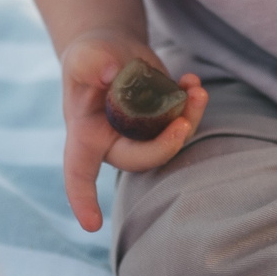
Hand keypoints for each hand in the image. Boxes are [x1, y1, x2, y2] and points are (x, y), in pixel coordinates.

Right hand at [57, 29, 205, 232]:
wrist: (112, 50)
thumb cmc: (89, 57)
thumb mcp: (84, 54)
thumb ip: (91, 63)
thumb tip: (110, 73)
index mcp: (86, 136)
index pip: (79, 174)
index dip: (83, 200)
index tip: (92, 225)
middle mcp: (114, 142)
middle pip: (141, 160)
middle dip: (166, 146)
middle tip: (182, 122)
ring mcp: (141, 133)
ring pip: (169, 141)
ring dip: (189, 120)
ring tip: (197, 90)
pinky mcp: (162, 119)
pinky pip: (181, 121)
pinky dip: (192, 103)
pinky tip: (191, 81)